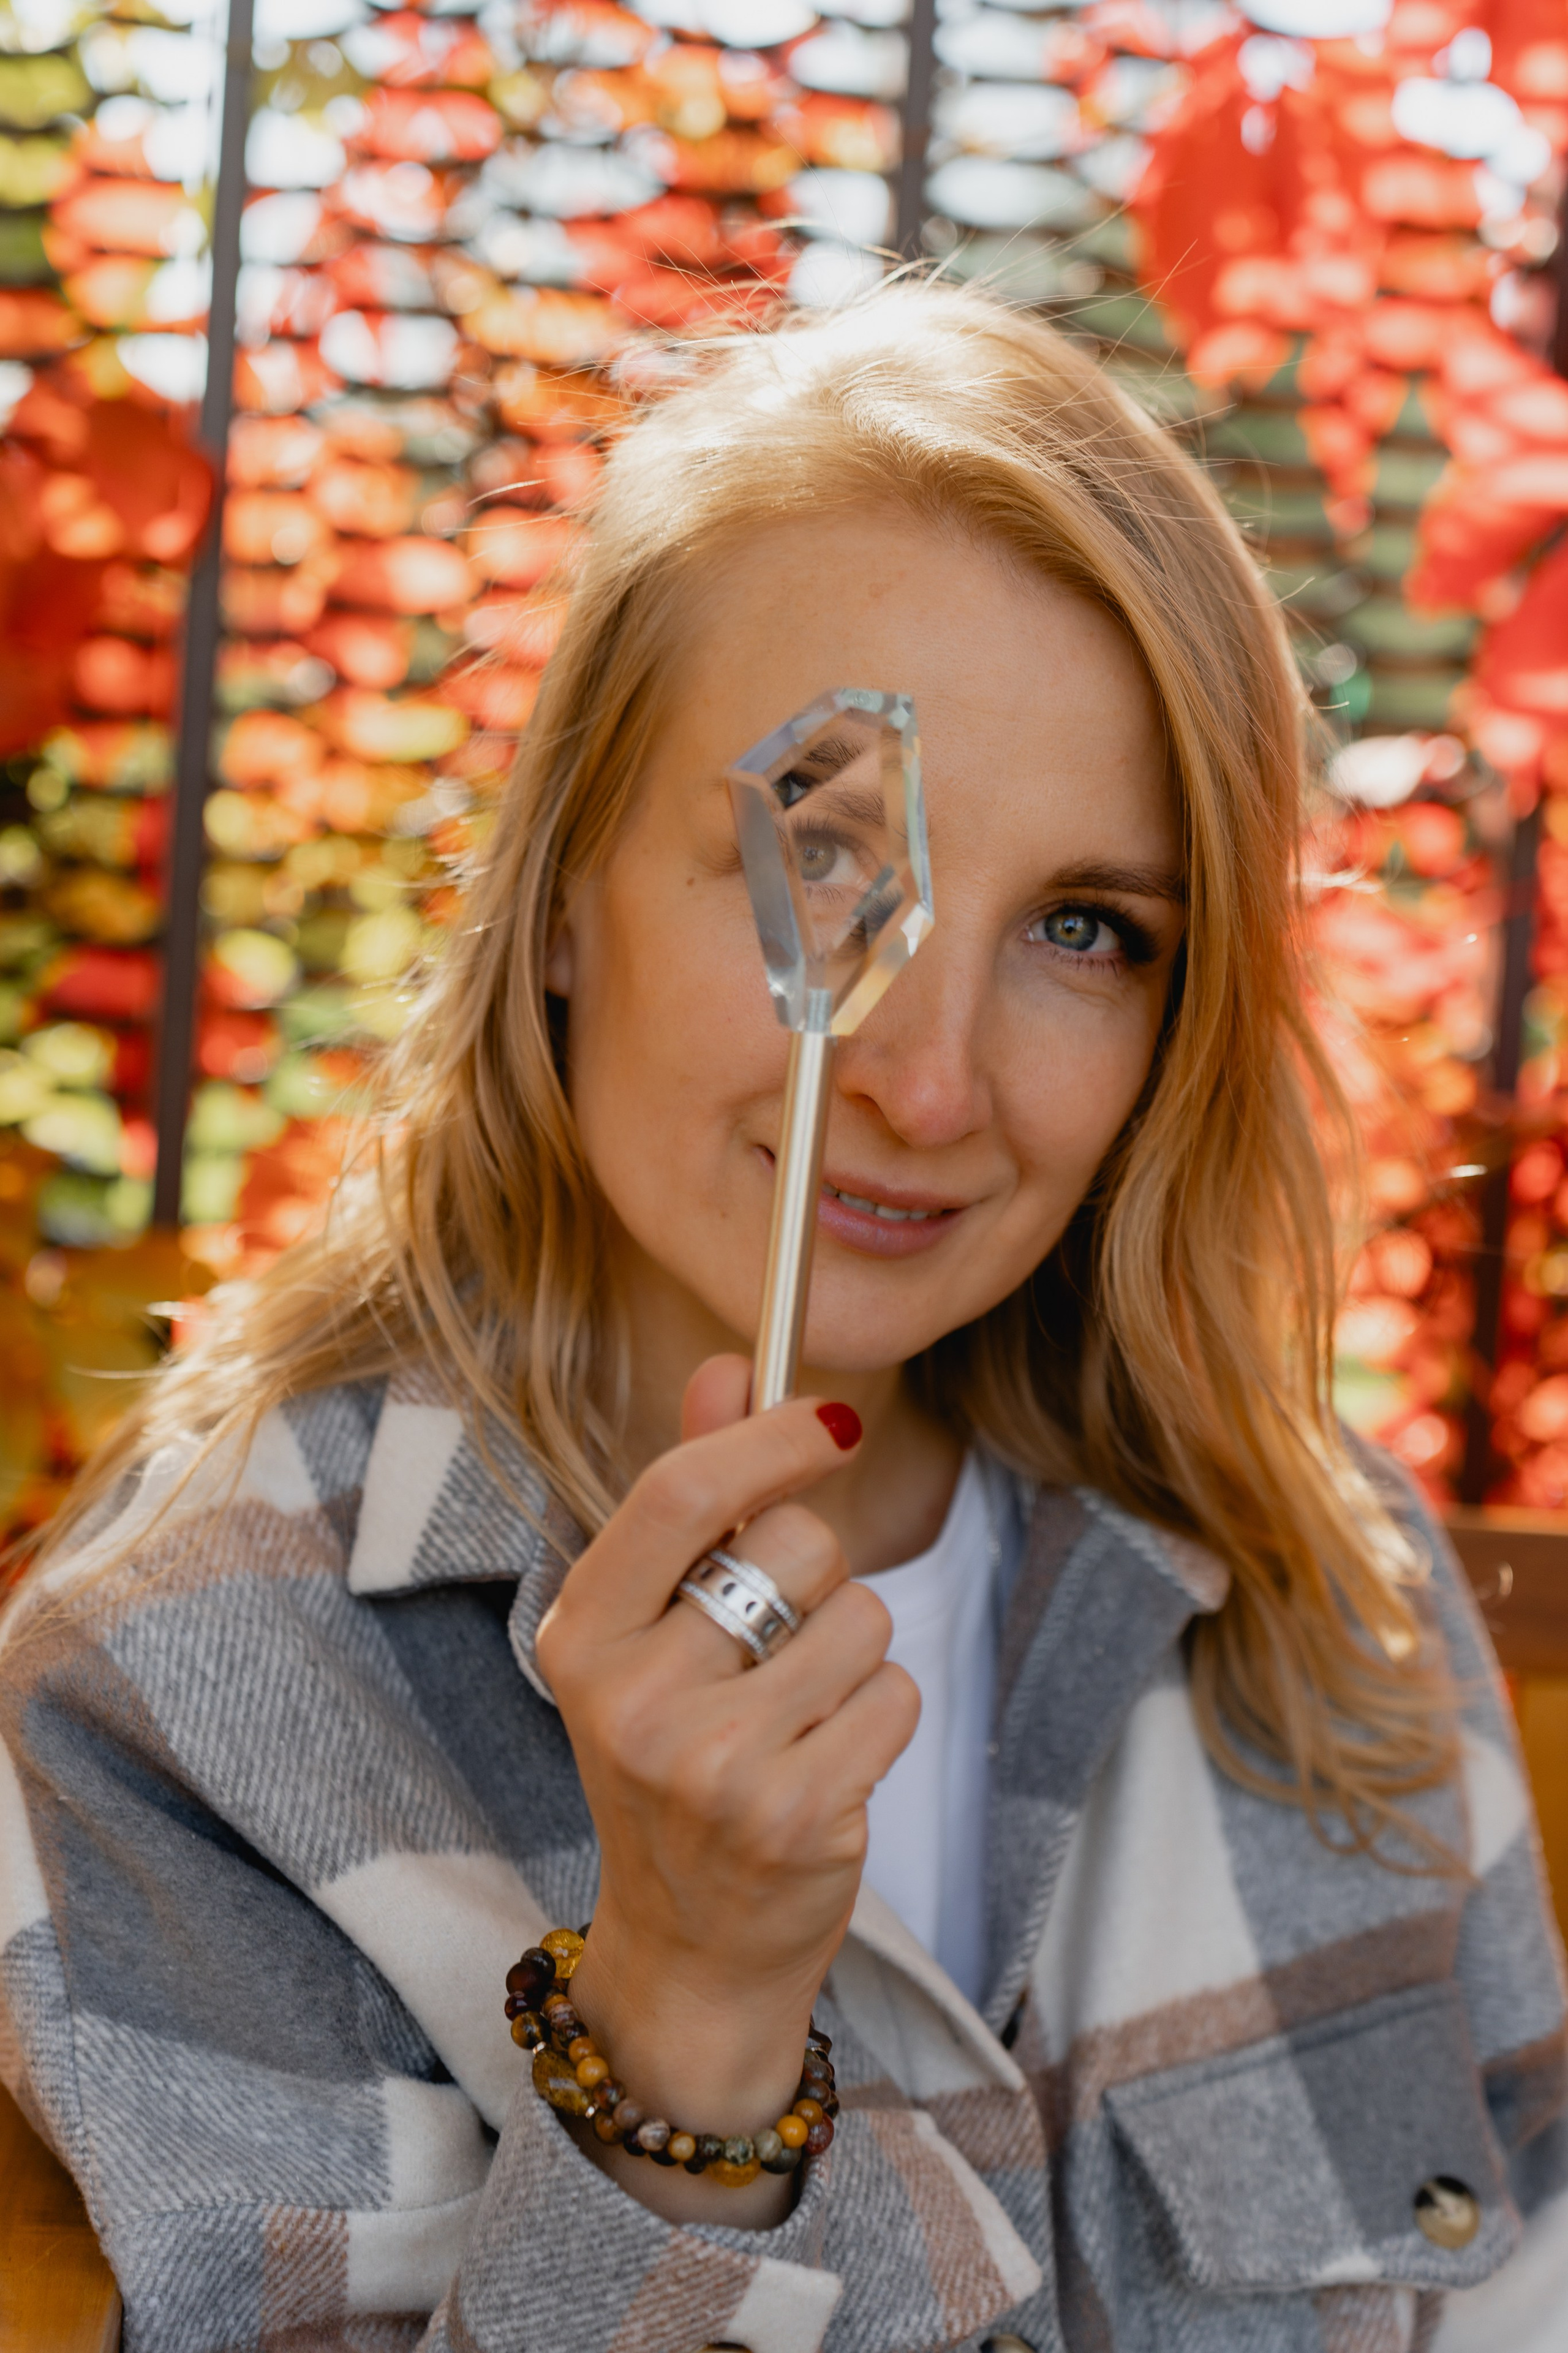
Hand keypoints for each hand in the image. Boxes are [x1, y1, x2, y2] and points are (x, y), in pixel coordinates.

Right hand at [536, 1354, 919, 2224]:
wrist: (688, 1948)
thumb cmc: (673, 1758)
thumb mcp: (651, 1630)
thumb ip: (691, 1495)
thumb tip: (735, 1365)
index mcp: (581, 1637)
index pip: (675, 1495)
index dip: (766, 1438)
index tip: (829, 1417)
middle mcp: (635, 1700)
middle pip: (796, 1545)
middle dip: (816, 1575)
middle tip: (773, 1644)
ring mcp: (715, 1766)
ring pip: (864, 1619)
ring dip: (854, 1653)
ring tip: (796, 1714)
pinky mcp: (799, 1817)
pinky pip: (897, 1694)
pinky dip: (881, 1716)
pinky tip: (826, 1763)